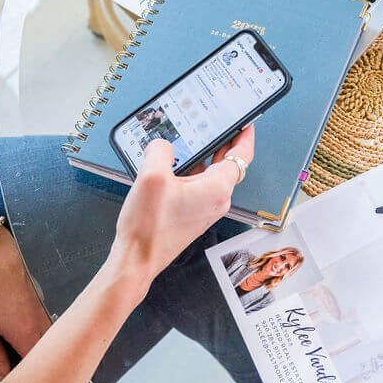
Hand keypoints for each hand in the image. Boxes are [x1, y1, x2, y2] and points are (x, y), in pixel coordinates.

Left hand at [0, 226, 52, 381]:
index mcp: (28, 335)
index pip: (41, 370)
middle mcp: (43, 324)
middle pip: (51, 357)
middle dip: (45, 373)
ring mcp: (43, 310)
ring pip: (49, 342)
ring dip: (43, 357)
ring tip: (33, 371)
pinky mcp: (38, 301)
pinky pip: (46, 329)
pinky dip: (40, 341)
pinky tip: (28, 346)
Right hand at [109, 127, 253, 291]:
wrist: (137, 261)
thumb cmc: (148, 228)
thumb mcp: (151, 177)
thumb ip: (160, 150)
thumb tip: (162, 144)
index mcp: (217, 188)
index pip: (242, 155)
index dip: (245, 134)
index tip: (245, 121)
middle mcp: (217, 199)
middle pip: (227, 162)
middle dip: (222, 141)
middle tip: (214, 122)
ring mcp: (205, 208)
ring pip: (210, 174)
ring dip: (202, 156)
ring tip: (189, 139)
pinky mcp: (193, 214)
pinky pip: (198, 185)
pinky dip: (191, 172)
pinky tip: (172, 164)